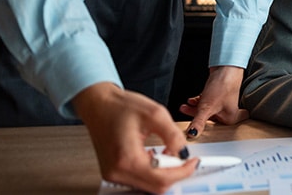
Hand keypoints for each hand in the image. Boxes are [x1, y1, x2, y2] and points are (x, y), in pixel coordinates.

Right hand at [74, 82, 197, 193]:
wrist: (98, 105)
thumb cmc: (120, 107)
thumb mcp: (155, 114)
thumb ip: (173, 135)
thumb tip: (184, 152)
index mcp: (126, 158)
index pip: (162, 179)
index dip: (183, 171)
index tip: (193, 162)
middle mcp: (117, 171)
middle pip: (155, 187)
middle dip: (175, 173)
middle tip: (183, 156)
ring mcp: (113, 174)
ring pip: (148, 186)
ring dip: (164, 172)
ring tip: (168, 151)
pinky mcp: (113, 172)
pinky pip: (139, 180)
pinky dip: (153, 171)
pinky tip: (157, 155)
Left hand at [181, 65, 249, 137]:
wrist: (225, 67)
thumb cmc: (223, 86)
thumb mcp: (207, 108)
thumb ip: (199, 123)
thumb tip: (192, 135)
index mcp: (230, 118)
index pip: (220, 130)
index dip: (209, 131)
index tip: (198, 131)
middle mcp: (227, 112)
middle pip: (209, 119)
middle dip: (196, 116)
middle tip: (185, 113)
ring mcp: (222, 103)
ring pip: (206, 110)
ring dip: (194, 108)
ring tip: (185, 105)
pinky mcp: (217, 95)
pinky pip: (205, 102)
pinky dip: (198, 101)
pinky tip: (191, 100)